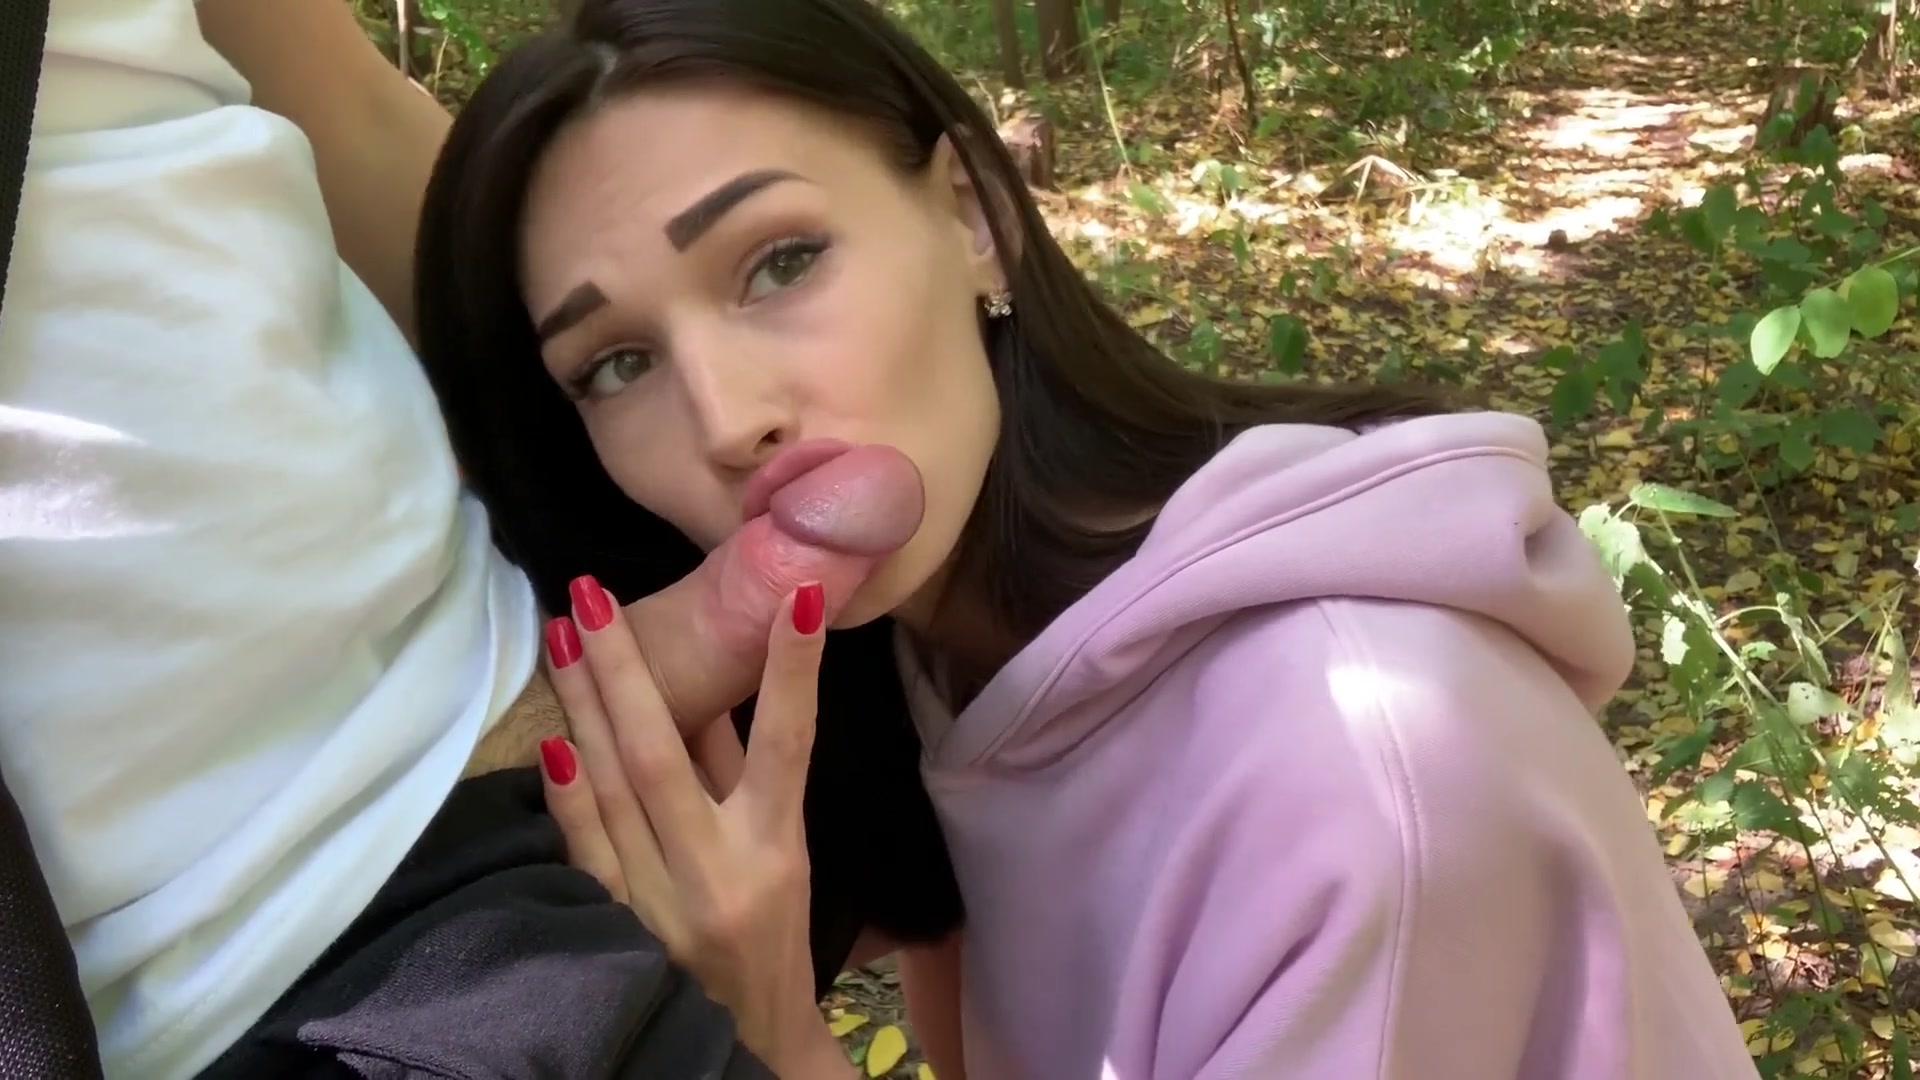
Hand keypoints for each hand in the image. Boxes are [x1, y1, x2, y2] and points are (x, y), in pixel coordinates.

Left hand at [540, 574, 851, 1078]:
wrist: (747, 1046)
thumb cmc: (773, 937)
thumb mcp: (784, 853)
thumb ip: (745, 772)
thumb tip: (711, 689)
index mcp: (776, 848)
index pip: (789, 743)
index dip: (793, 671)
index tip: (799, 596)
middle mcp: (718, 872)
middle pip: (662, 756)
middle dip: (625, 669)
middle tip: (591, 596)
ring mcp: (660, 902)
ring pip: (614, 790)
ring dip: (583, 707)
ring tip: (562, 636)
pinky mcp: (617, 927)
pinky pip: (586, 848)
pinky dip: (568, 791)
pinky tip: (553, 736)